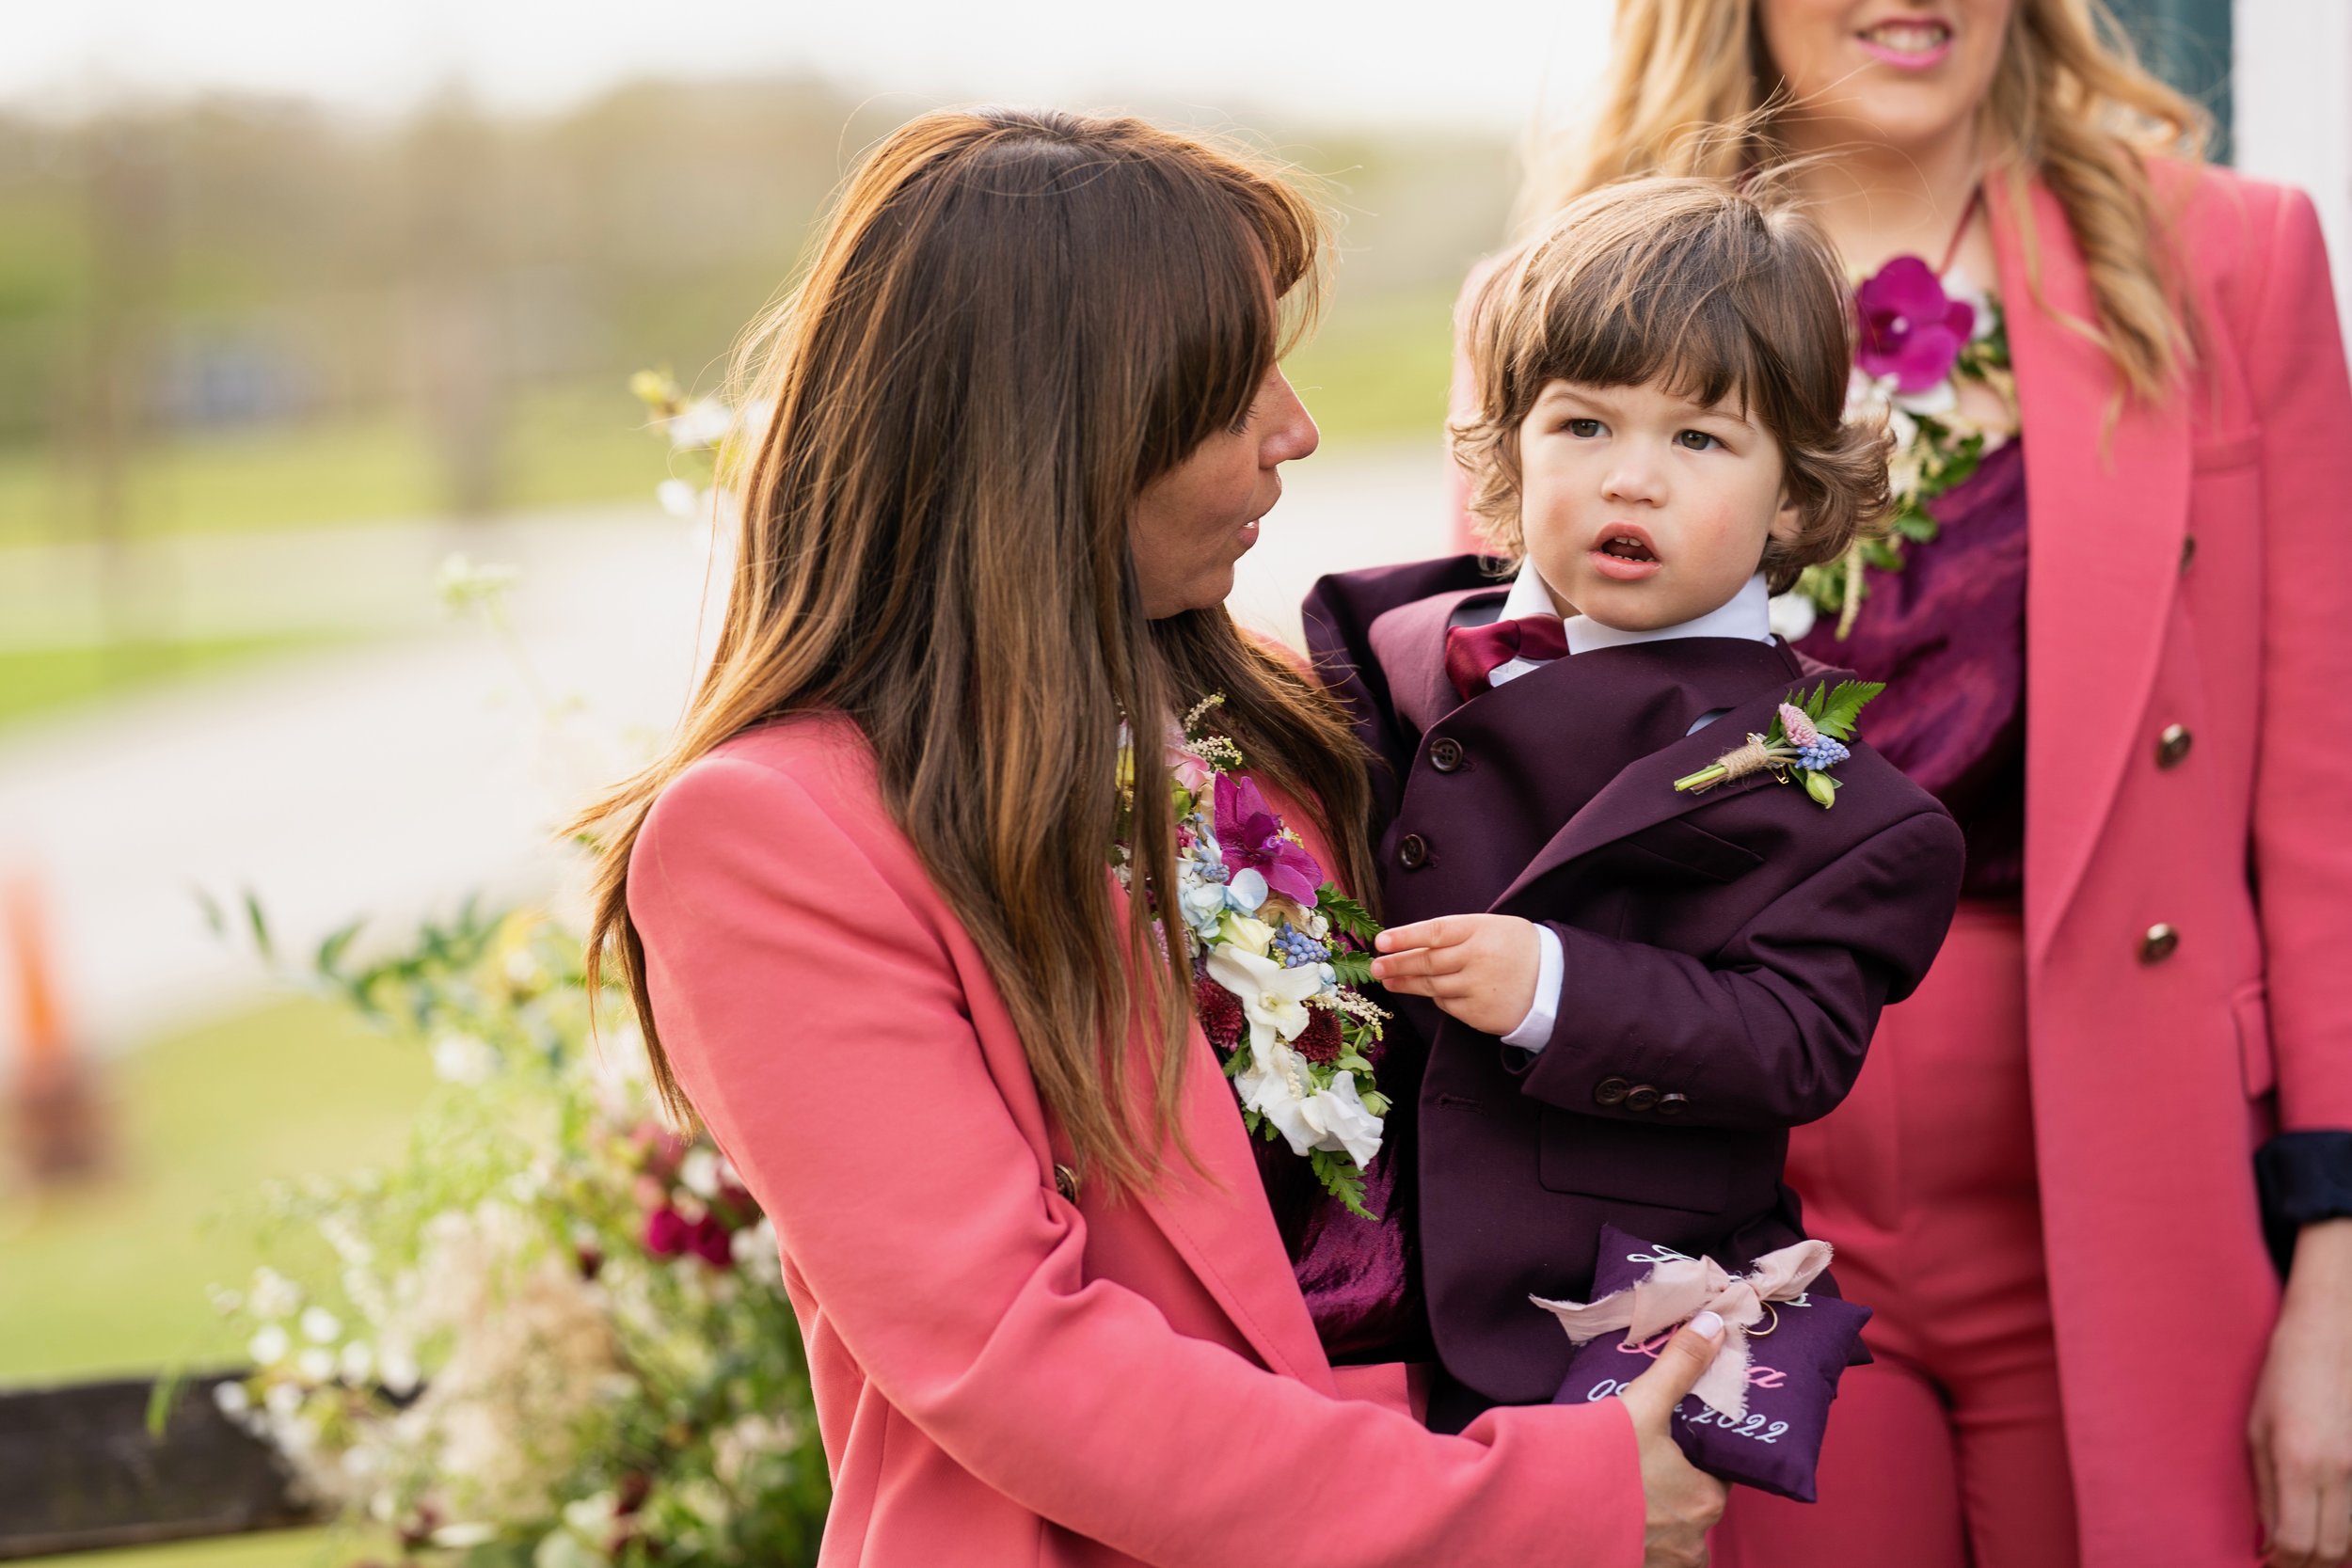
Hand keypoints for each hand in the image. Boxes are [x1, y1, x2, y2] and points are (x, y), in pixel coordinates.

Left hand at [1370, 914, 1542, 1037]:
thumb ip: (1459, 931)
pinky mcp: (1478, 1014)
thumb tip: (1415, 941)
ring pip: (1431, 986)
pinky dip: (1438, 997)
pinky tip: (1432, 992)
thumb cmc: (1520, 950)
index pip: (1434, 932)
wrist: (1556, 985)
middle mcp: (1477, 959)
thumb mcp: (1495, 927)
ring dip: (1405, 983)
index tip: (1381, 941)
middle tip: (1376, 966)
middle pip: (1426, 962)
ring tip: (1388, 979)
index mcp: (1481, 930)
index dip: (1404, 937)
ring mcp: (1477, 988)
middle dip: (1396, 964)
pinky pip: (1447, 1004)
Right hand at [1618, 1311, 1731, 1567]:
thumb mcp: (1644, 1405)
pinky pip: (1648, 1547)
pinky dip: (1637, 1530)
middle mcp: (1694, 1540)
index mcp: (1707, 1500)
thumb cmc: (1604, 1461)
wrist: (1547, 1508)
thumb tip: (1715, 1324)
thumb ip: (1681, 1365)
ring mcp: (1664, 1559)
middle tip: (1654, 1455)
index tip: (1685, 1436)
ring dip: (1658, 1511)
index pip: (1722, 1473)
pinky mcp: (1632, 1565)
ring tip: (1633, 1482)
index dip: (1705, 1453)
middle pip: (1697, 1501)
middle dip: (1679, 1482)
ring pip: (1673, 1530)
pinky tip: (1614, 1507)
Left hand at [2251, 1218, 2351, 1566]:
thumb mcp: (2257, 1431)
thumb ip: (2266, 1492)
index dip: (2284, 1563)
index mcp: (2297, 1461)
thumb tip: (2269, 1544)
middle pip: (2333, 1553)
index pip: (2298, 1545)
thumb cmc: (2284, 1378)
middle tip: (2288, 1563)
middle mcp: (2340, 1471)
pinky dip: (2351, 1530)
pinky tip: (2334, 1525)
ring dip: (2333, 1554)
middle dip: (2309, 1567)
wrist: (2334, 1334)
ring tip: (2309, 1549)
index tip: (2270, 1561)